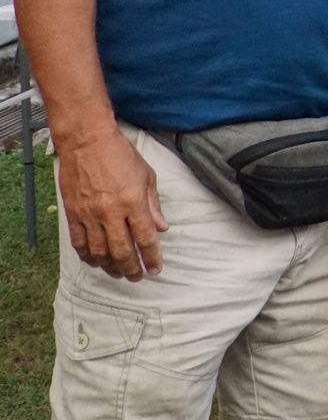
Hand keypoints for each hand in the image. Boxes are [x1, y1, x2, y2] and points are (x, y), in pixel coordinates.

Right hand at [56, 129, 167, 279]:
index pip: (145, 238)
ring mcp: (89, 214)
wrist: (87, 142)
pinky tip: (96, 262)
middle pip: (122, 251)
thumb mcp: (146, 177)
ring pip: (99, 252)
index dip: (152, 257)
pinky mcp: (73, 213)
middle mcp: (110, 212)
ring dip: (110, 267)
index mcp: (133, 202)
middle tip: (137, 277)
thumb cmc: (120, 155)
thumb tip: (162, 228)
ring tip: (118, 273)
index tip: (156, 269)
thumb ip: (153, 205)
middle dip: (131, 268)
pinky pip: (79, 243)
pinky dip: (88, 256)